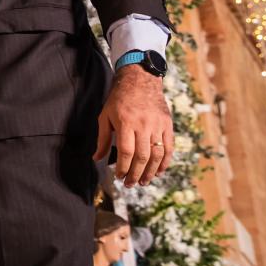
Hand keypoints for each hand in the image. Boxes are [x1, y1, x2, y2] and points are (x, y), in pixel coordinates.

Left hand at [93, 64, 172, 186]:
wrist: (140, 80)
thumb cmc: (119, 99)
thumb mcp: (105, 116)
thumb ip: (103, 139)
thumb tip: (96, 159)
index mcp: (126, 122)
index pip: (126, 152)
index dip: (123, 168)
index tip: (119, 177)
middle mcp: (144, 124)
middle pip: (142, 156)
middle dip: (136, 174)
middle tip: (130, 184)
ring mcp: (158, 124)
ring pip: (157, 154)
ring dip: (150, 172)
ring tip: (144, 182)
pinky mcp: (167, 124)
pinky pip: (169, 147)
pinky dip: (165, 162)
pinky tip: (158, 172)